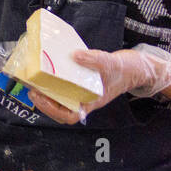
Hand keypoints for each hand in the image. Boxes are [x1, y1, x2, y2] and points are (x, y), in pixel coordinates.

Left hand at [28, 45, 170, 123]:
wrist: (138, 67)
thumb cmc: (126, 70)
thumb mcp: (110, 63)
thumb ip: (94, 60)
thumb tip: (75, 55)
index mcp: (92, 102)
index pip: (69, 115)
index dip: (52, 110)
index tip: (40, 98)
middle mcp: (85, 99)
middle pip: (60, 108)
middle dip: (44, 101)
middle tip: (32, 89)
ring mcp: (83, 92)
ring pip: (61, 98)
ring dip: (47, 92)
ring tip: (35, 82)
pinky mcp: (82, 82)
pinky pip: (65, 86)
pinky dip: (55, 81)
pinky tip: (47, 72)